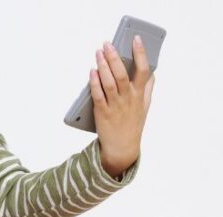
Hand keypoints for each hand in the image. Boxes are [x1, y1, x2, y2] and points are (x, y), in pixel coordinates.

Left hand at [90, 36, 154, 177]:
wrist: (122, 148)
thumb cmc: (133, 125)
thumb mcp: (145, 106)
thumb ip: (148, 89)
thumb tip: (152, 72)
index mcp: (140, 95)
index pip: (143, 70)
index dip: (140, 53)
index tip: (135, 39)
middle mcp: (128, 99)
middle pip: (122, 74)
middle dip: (114, 57)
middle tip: (107, 44)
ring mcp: (115, 106)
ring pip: (109, 83)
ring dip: (103, 66)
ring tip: (98, 53)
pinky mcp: (102, 113)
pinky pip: (98, 95)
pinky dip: (94, 83)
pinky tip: (92, 72)